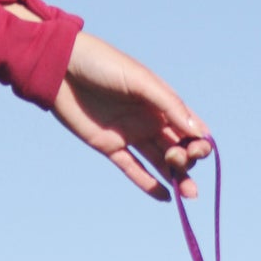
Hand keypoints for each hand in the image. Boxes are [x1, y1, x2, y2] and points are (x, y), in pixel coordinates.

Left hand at [8, 9, 209, 199]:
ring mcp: (130, 134)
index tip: (200, 150)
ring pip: (159, 161)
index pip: (189, 127)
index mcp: (160, 100)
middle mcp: (149, 119)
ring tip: (189, 195)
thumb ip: (169, 105)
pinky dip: (149, 184)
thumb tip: (199, 133)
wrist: (61, 67)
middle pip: (177, 146)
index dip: (200, 141)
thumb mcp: (140, 80)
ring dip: (177, 177)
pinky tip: (166, 197)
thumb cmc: (102, 63)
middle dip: (186, 158)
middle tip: (178, 159)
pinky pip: (133, 169)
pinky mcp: (110, 147)